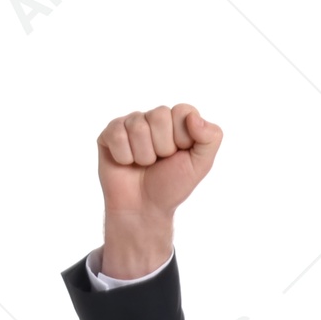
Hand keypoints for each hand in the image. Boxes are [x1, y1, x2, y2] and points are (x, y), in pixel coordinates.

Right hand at [96, 104, 222, 276]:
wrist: (145, 208)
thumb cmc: (172, 186)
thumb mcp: (200, 165)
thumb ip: (211, 138)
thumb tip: (194, 116)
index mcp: (176, 122)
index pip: (183, 111)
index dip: (182, 137)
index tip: (179, 155)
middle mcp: (152, 119)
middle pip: (159, 115)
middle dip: (163, 147)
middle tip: (160, 162)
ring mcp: (129, 124)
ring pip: (138, 127)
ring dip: (144, 155)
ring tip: (144, 165)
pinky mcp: (110, 134)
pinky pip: (118, 135)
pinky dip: (125, 157)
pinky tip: (127, 164)